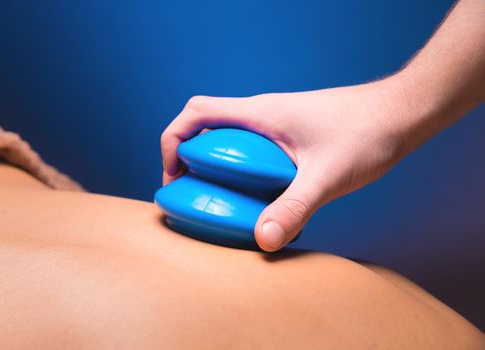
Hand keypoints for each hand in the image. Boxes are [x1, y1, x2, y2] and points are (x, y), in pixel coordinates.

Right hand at [160, 76, 422, 250]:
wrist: (402, 113)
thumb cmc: (367, 132)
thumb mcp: (328, 176)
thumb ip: (295, 207)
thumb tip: (263, 240)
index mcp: (260, 114)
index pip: (196, 112)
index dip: (172, 140)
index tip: (173, 176)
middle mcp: (263, 114)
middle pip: (206, 126)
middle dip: (187, 158)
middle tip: (192, 195)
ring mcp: (277, 123)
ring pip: (229, 138)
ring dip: (215, 164)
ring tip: (219, 200)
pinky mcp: (291, 135)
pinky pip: (252, 148)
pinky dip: (242, 170)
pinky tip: (260, 198)